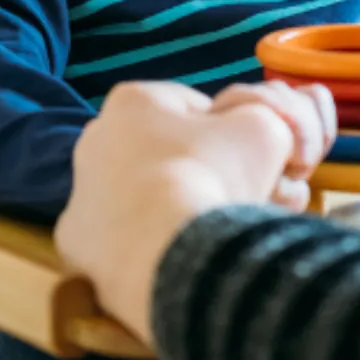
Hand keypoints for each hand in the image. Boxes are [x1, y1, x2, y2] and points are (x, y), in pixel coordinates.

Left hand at [54, 80, 334, 343]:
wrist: (165, 252)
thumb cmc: (213, 174)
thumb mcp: (265, 129)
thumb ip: (276, 118)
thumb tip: (279, 124)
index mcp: (134, 101)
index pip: (199, 108)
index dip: (239, 134)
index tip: (261, 162)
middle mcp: (98, 140)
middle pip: (178, 154)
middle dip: (219, 174)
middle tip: (253, 199)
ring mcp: (84, 195)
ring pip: (154, 198)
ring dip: (193, 209)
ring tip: (225, 232)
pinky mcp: (80, 246)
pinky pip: (131, 239)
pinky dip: (160, 246)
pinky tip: (187, 258)